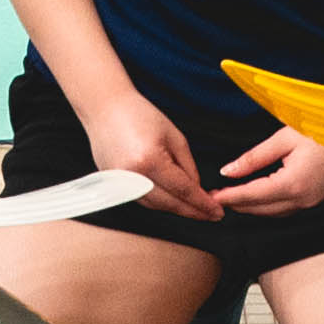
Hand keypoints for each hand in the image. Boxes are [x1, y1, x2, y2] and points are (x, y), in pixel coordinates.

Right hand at [83, 91, 218, 218]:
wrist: (105, 109)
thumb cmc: (140, 115)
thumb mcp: (174, 136)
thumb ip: (188, 166)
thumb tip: (196, 190)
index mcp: (150, 161)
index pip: (183, 190)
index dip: (203, 204)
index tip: (218, 212)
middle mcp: (133, 177)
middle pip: (170, 204)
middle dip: (193, 211)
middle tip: (213, 215)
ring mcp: (120, 184)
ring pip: (156, 206)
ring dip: (177, 208)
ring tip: (197, 208)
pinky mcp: (113, 186)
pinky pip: (143, 200)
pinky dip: (160, 201)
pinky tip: (174, 200)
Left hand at [213, 126, 323, 215]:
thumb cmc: (322, 129)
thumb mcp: (283, 139)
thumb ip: (254, 157)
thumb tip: (230, 171)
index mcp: (292, 184)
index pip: (251, 195)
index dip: (229, 196)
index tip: (211, 196)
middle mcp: (302, 199)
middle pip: (260, 209)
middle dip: (236, 204)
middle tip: (215, 196)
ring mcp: (310, 202)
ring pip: (272, 213)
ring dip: (251, 207)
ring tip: (232, 196)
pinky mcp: (315, 200)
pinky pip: (285, 210)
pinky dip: (267, 206)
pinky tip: (257, 196)